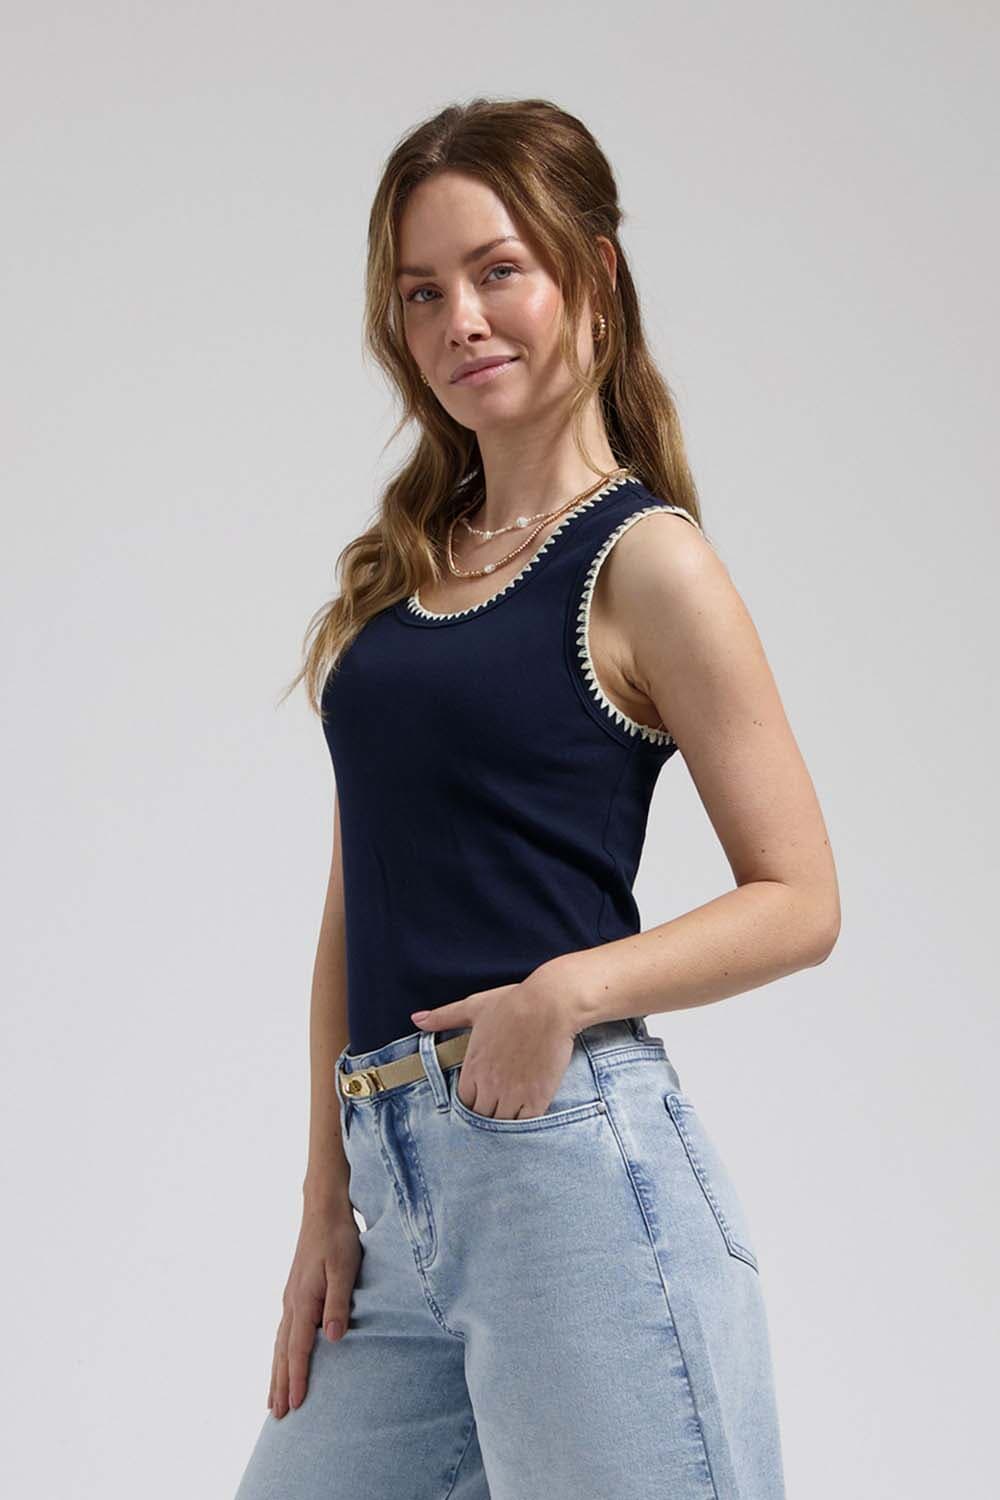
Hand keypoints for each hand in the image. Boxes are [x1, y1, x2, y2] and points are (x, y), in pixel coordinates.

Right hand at [268, 1205, 361, 1418]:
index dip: (296, 1378)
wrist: (323, 1209)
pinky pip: (284, 1331)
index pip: (298, 1348)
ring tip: (272, 1399)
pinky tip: (282, 1358)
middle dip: (280, 1384)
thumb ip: (338, 1302)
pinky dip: (280, 1352)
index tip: (293, 1406)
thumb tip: (332, 1338)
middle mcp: (291, 1302)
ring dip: (277, 1372)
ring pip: (280, 1343)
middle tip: (276, 1416)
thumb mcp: (345, 1268)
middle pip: (283, 1352)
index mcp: (303, 1300)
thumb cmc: (338, 1237)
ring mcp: (290, 1297)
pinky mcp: (295, 1292)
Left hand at [411, 973, 579, 1120]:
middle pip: (480, 1118)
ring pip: (502, 1125)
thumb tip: (416, 1019)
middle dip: (486, 1114)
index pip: (463, 1102)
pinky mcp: (537, 1098)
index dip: (471, 1102)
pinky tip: (527, 1115)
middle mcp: (490, 1085)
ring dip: (505, 1122)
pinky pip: (525, 1125)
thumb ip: (444, 1017)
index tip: (480, 1097)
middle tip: (496, 1108)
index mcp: (473, 1067)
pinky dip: (524, 1124)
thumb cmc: (512, 1003)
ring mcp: (513, 1094)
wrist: (549, 1005)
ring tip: (511, 1115)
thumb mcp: (474, 1007)